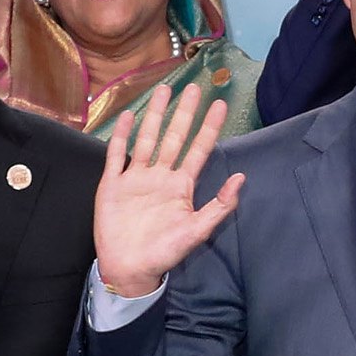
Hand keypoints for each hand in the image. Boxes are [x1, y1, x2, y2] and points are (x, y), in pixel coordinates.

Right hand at [94, 81, 245, 299]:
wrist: (129, 268)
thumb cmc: (164, 252)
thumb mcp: (197, 230)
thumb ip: (219, 205)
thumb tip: (242, 178)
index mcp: (181, 185)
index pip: (198, 149)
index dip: (209, 127)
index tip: (220, 104)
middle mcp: (160, 176)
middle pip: (173, 137)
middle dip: (183, 113)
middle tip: (193, 87)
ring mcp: (136, 178)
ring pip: (147, 139)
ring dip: (154, 115)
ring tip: (162, 91)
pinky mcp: (113, 184)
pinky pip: (117, 155)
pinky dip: (122, 136)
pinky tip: (128, 117)